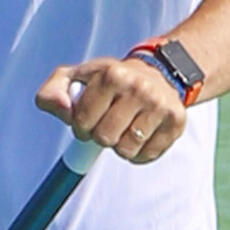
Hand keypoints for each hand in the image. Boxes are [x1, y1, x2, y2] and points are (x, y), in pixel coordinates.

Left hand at [35, 54, 187, 165]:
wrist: (157, 73)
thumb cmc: (110, 81)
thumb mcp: (76, 78)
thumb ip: (53, 92)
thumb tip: (60, 109)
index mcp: (112, 75)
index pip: (82, 121)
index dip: (80, 126)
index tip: (89, 118)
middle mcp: (139, 88)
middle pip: (105, 138)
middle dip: (100, 136)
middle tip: (108, 123)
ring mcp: (160, 106)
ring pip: (126, 150)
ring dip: (120, 146)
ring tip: (125, 127)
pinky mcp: (176, 123)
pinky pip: (147, 156)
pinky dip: (139, 153)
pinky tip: (141, 133)